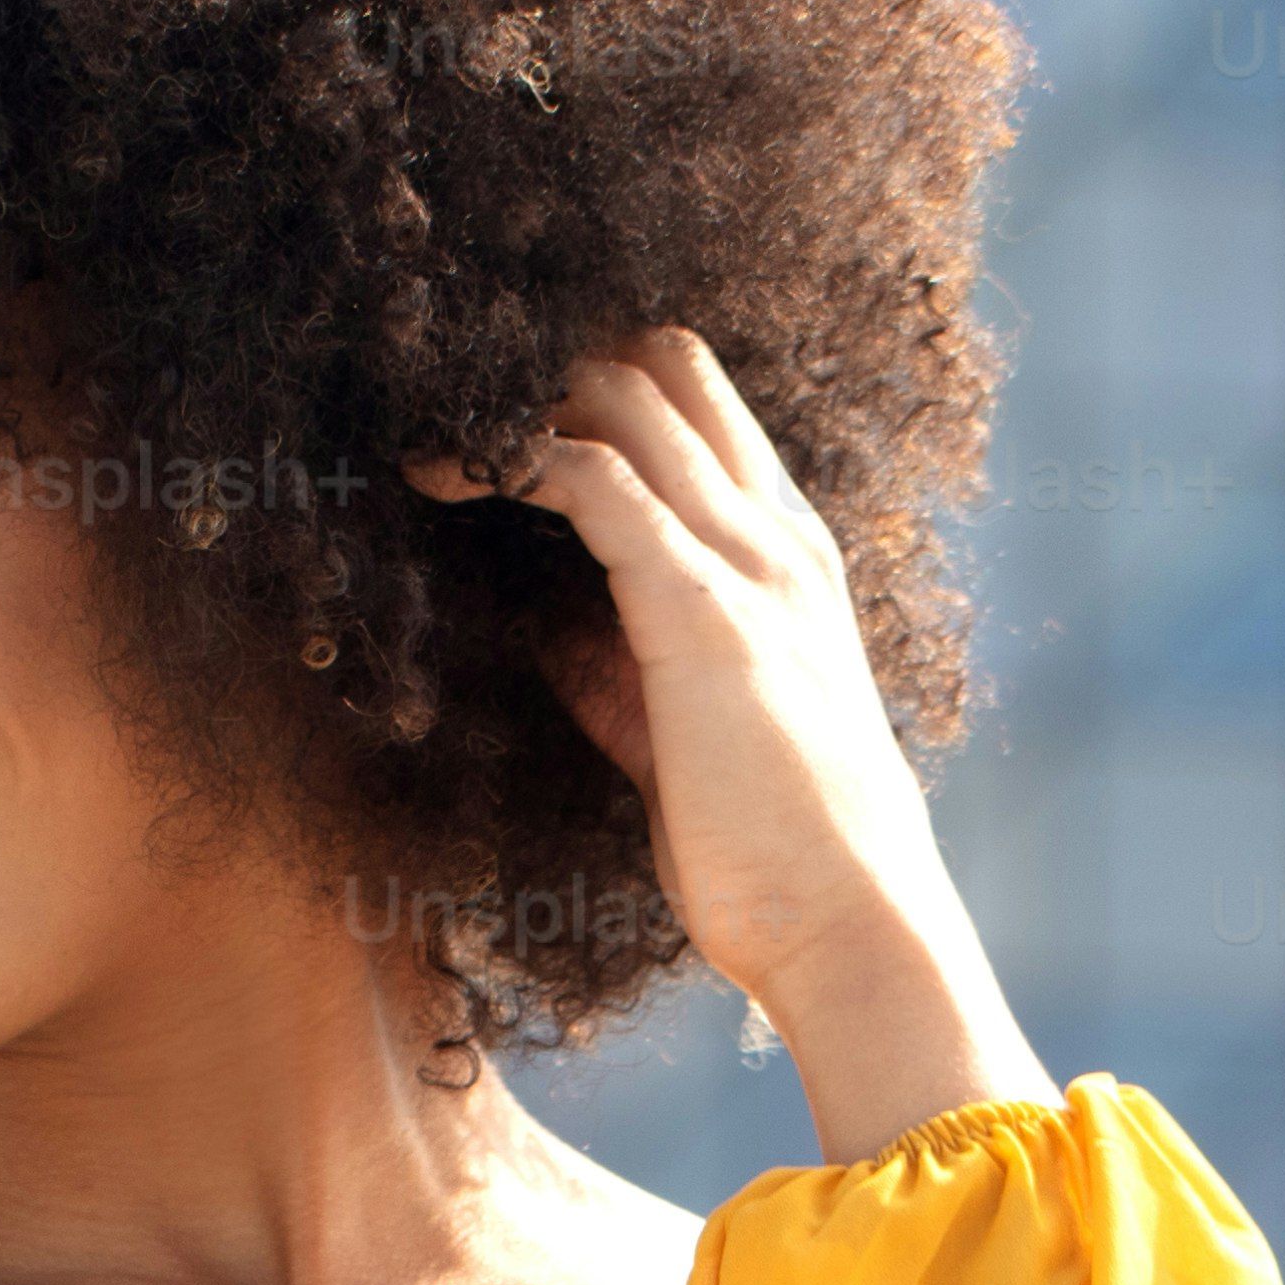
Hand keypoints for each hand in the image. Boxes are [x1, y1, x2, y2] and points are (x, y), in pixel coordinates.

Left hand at [415, 329, 1044, 1139]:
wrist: (850, 921)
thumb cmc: (778, 852)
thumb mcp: (692, 734)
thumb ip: (629, 673)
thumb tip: (563, 642)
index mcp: (786, 554)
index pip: (698, 402)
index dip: (599, 386)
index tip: (503, 426)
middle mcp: (774, 534)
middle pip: (664, 363)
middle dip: (553, 367)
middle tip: (458, 420)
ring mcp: (745, 561)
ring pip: (627, 395)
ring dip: (520, 399)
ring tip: (434, 442)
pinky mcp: (699, 608)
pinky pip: (593, 480)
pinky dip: (512, 457)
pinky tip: (442, 477)